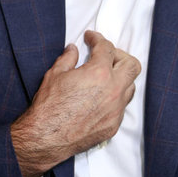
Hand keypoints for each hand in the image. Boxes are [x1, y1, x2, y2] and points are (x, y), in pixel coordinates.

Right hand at [11, 30, 140, 176]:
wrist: (45, 137)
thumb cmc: (49, 106)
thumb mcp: (55, 74)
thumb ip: (68, 58)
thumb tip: (73, 49)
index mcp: (99, 73)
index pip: (106, 48)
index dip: (97, 39)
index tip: (91, 38)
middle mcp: (113, 90)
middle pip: (132, 65)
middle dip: (119, 55)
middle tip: (104, 55)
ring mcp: (116, 110)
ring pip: (130, 86)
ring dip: (120, 78)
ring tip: (105, 76)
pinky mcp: (113, 125)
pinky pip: (122, 106)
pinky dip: (115, 97)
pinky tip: (101, 97)